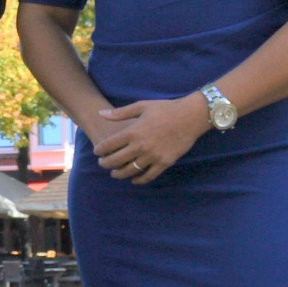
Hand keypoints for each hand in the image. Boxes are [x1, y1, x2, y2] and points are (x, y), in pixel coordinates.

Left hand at [93, 95, 209, 184]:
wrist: (191, 116)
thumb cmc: (165, 109)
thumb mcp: (141, 106)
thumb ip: (120, 113)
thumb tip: (101, 114)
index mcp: (133, 132)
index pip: (109, 145)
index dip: (99, 150)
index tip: (97, 152)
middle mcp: (141, 146)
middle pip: (116, 160)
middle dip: (105, 164)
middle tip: (102, 163)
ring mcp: (153, 156)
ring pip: (130, 170)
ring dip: (119, 174)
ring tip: (114, 173)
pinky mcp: (165, 163)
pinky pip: (149, 176)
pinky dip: (139, 180)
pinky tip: (134, 179)